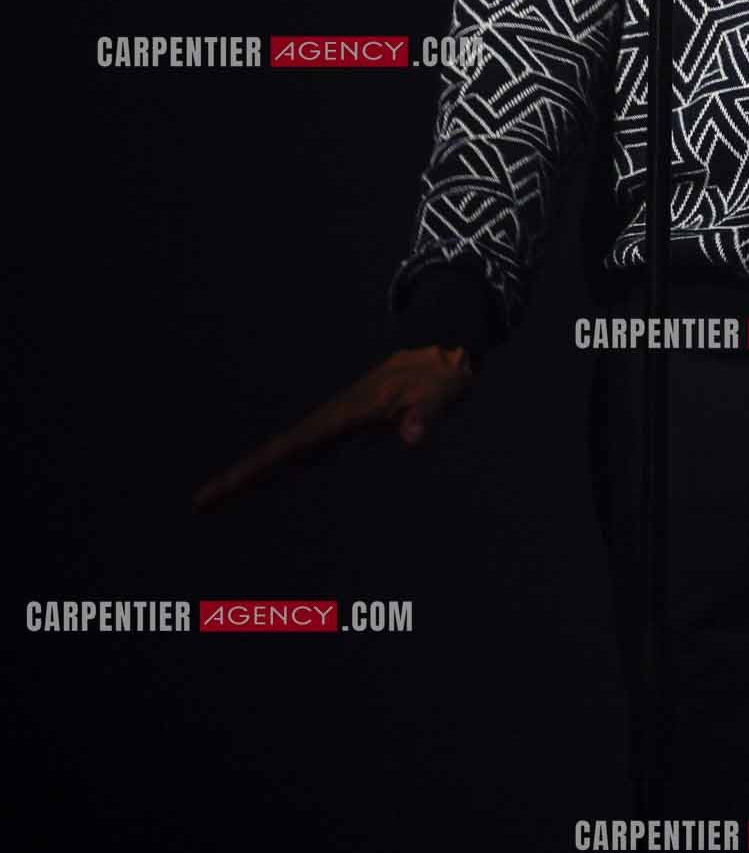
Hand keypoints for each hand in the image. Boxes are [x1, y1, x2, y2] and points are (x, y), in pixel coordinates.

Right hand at [191, 345, 476, 512]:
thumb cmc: (439, 375)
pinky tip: (271, 478)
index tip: (215, 491)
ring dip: (257, 471)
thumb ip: (422, 417)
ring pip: (290, 451)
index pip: (289, 448)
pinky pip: (309, 449)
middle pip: (278, 452)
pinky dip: (285, 463)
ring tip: (219, 496)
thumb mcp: (436, 396)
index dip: (251, 471)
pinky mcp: (351, 426)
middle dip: (240, 476)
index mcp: (344, 414)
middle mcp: (334, 419)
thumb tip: (412, 438)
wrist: (444, 349)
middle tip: (200, 503)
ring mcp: (340, 422)